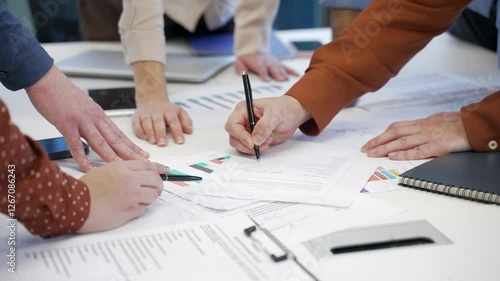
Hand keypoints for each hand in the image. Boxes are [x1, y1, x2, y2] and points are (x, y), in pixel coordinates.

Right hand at [26, 66, 148, 171]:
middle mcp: (94, 118)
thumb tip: (97, 129)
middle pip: (115, 139)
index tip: (141, 154)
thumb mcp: (84, 106)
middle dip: (129, 153)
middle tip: (141, 163)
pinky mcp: (67, 125)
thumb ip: (91, 119)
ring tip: (122, 168)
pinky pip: (76, 145)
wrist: (46, 80)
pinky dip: (83, 158)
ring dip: (112, 157)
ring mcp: (81, 122)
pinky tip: (89, 168)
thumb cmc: (61, 92)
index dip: (131, 145)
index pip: (118, 133)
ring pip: (100, 143)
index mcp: (99, 115)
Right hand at [77, 160, 167, 232]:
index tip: (165, 170)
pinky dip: (139, 209)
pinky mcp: (131, 210)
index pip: (148, 165)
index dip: (159, 168)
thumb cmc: (85, 190)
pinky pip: (143, 209)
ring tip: (137, 200)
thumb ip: (122, 171)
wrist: (75, 205)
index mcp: (123, 168)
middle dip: (158, 185)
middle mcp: (130, 179)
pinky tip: (126, 209)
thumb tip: (138, 175)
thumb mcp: (104, 171)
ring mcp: (132, 195)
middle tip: (155, 189)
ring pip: (153, 195)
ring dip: (149, 198)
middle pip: (155, 180)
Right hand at [132, 97, 192, 145]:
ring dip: (149, 133)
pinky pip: (136, 124)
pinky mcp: (137, 117)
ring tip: (153, 141)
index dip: (177, 132)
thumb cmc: (166, 110)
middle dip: (160, 133)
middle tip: (163, 144)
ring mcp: (146, 114)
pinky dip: (139, 131)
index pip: (174, 121)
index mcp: (169, 111)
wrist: (151, 99)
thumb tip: (189, 130)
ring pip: (146, 122)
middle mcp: (157, 112)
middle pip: (158, 122)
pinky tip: (144, 138)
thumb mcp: (179, 112)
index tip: (180, 141)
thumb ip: (186, 121)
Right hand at [225, 95, 309, 154]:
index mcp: (243, 110)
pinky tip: (267, 143)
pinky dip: (256, 150)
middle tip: (258, 146)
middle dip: (245, 144)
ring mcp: (247, 131)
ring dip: (252, 148)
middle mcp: (242, 121)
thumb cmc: (283, 108)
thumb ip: (265, 125)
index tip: (251, 142)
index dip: (240, 135)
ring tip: (267, 142)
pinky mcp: (253, 139)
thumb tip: (255, 139)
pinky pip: (248, 149)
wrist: (293, 115)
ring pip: (239, 145)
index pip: (232, 125)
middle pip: (234, 137)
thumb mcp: (275, 113)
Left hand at [234, 54, 298, 81]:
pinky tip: (296, 75)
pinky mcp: (277, 62)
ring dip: (283, 74)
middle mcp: (267, 62)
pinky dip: (291, 70)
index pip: (261, 69)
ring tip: (287, 79)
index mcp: (258, 62)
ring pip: (280, 68)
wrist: (252, 47)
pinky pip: (285, 66)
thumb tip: (241, 71)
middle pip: (272, 69)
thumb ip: (240, 66)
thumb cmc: (246, 57)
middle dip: (277, 75)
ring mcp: (273, 62)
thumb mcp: (239, 61)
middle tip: (281, 80)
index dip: (264, 74)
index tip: (267, 80)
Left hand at [361, 112, 470, 159]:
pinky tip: (393, 156)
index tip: (369, 143)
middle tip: (365, 150)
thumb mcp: (435, 120)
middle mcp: (421, 129)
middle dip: (378, 142)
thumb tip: (410, 131)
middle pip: (394, 134)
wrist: (474, 125)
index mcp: (420, 123)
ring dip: (385, 148)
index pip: (395, 128)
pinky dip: (404, 153)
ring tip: (372, 154)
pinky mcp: (438, 146)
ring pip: (402, 142)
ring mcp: (429, 137)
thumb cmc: (456, 123)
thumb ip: (422, 126)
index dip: (381, 135)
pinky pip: (418, 150)